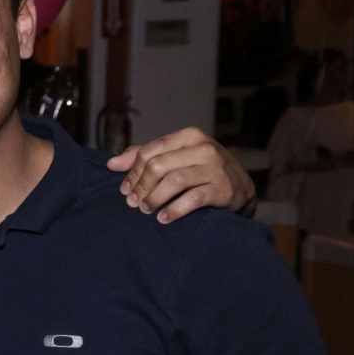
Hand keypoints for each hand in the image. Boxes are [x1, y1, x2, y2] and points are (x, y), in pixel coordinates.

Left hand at [107, 127, 254, 222]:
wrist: (241, 187)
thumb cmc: (201, 170)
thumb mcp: (177, 157)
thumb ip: (145, 157)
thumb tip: (112, 164)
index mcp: (189, 136)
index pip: (149, 151)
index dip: (132, 172)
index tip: (125, 189)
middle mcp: (204, 148)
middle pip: (158, 166)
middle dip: (141, 187)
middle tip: (133, 203)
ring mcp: (215, 167)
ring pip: (173, 181)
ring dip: (154, 199)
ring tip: (146, 210)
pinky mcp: (223, 188)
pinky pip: (192, 199)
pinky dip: (174, 210)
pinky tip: (163, 218)